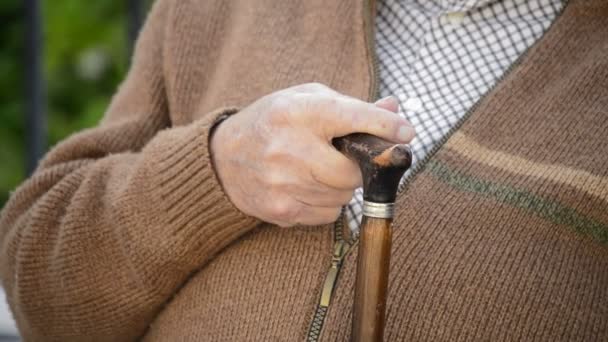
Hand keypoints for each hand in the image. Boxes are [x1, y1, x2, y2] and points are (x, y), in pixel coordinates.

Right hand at [210, 83, 414, 226]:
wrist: (223, 158)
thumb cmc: (272, 122)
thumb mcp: (306, 99)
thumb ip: (350, 106)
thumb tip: (394, 109)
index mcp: (298, 112)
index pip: (353, 118)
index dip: (386, 126)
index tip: (406, 132)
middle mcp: (289, 148)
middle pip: (352, 170)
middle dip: (358, 166)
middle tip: (346, 156)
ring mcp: (283, 184)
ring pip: (343, 196)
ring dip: (341, 185)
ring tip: (318, 168)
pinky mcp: (281, 211)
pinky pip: (328, 215)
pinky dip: (327, 202)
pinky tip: (307, 185)